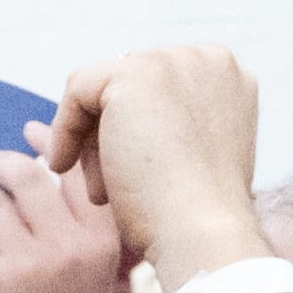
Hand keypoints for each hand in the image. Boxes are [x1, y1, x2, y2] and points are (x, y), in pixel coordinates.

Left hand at [0, 144, 130, 292]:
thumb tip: (40, 153)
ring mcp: (27, 261)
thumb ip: (74, 216)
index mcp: (99, 239)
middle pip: (27, 175)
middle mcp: (66, 245)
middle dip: (1, 161)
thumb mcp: (91, 267)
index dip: (49, 143)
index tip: (33, 130)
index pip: (74, 170)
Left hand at [41, 45, 263, 278]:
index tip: (130, 171)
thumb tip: (126, 123)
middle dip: (113, 136)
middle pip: (131, 86)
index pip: (161, 87)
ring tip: (101, 190)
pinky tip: (64, 166)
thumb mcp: (195, 160)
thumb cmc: (197, 216)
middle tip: (109, 189)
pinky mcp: (133, 75)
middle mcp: (204, 59)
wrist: (202, 233)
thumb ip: (174, 127)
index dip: (139, 129)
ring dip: (94, 140)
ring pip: (104, 90)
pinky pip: (78, 91)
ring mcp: (171, 61)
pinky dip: (65, 129)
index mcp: (228, 77)